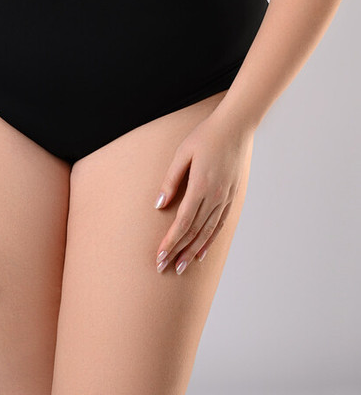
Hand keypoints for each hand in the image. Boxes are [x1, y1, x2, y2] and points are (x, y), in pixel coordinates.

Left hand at [153, 111, 253, 273]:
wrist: (235, 127)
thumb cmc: (205, 136)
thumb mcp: (182, 154)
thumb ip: (170, 181)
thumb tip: (158, 205)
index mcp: (201, 186)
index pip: (182, 222)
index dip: (170, 241)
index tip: (159, 256)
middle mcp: (215, 196)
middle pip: (194, 232)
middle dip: (178, 252)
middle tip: (164, 268)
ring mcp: (226, 198)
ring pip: (208, 232)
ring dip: (193, 251)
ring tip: (181, 267)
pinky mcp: (232, 197)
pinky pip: (220, 224)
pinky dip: (209, 241)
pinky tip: (201, 252)